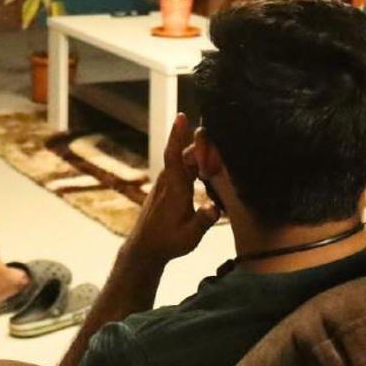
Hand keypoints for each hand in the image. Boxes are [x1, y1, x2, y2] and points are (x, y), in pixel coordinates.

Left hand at [123, 113, 220, 265]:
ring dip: (198, 155)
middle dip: (201, 145)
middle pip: (184, 154)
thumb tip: (216, 207)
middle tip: (219, 143)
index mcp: (174, 189)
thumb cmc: (167, 242)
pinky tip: (205, 170)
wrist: (145, 248)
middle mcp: (168, 181)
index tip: (181, 116)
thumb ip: (203, 221)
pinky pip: (180, 168)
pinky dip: (193, 164)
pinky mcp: (166, 188)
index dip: (177, 135)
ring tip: (216, 156)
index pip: (174, 156)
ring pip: (183, 161)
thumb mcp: (189, 237)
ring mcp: (165, 183)